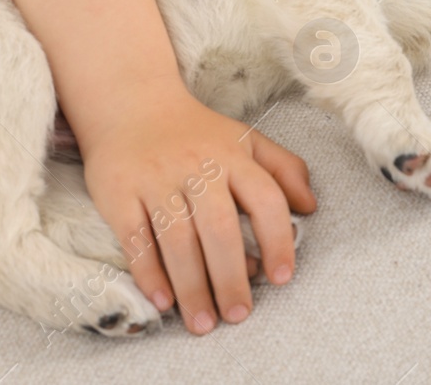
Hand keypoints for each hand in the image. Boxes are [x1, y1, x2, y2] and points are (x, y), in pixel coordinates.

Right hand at [76, 82, 316, 334]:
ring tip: (204, 324)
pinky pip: (135, 239)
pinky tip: (163, 301)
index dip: (278, 240)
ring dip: (192, 286)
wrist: (132, 106)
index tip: (282, 277)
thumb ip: (283, 169)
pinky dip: (149, 273)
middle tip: (239, 315)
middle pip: (219, 227)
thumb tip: (310, 207)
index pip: (265, 199)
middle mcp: (197, 167)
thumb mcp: (246, 140)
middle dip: (231, 276)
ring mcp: (157, 180)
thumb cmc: (197, 134)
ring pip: (177, 240)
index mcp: (234, 155)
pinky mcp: (119, 192)